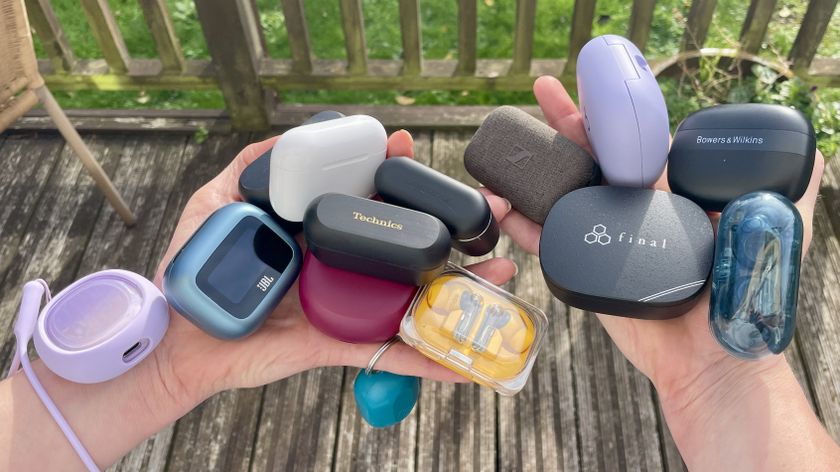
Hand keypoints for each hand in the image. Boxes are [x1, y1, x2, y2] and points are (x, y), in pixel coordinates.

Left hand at [150, 130, 516, 408]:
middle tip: (494, 209)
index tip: (408, 147)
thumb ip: (246, 170)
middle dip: (454, 227)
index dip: (394, 173)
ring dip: (464, 289)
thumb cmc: (195, 273)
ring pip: (413, 296)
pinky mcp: (338, 345)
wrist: (178, 341)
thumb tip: (286, 137)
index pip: (367, 198)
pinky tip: (469, 363)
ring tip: (506, 273)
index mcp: (317, 232)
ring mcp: (344, 306)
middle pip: (405, 245)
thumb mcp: (214, 207)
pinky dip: (430, 361)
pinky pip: (387, 354)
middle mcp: (340, 265)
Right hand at [480, 75, 835, 469]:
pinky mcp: (586, 269)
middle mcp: (638, 212)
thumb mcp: (768, 236)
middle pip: (595, 158)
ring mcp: (608, 239)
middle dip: (568, 124)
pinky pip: (550, 241)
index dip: (616, 113)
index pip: (639, 143)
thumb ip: (785, 196)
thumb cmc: (741, 299)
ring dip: (536, 170)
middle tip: (545, 93)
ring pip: (566, 194)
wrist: (709, 361)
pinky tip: (501, 205)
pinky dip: (524, 223)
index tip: (597, 89)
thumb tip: (813, 154)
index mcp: (674, 196)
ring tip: (508, 150)